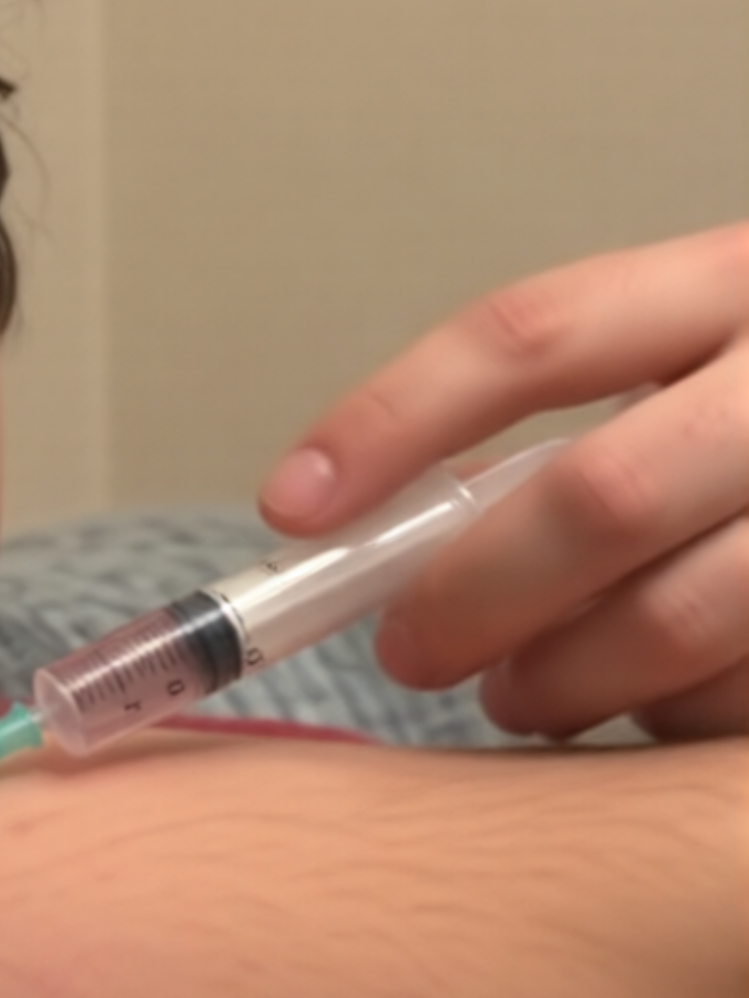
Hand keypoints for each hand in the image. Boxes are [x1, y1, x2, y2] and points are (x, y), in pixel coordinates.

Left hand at [256, 224, 747, 740]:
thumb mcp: (706, 364)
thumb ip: (575, 421)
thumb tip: (376, 529)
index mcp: (739, 281)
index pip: (532, 334)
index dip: (393, 419)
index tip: (292, 506)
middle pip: (599, 494)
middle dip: (473, 593)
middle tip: (409, 649)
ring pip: (688, 615)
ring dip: (571, 679)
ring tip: (521, 696)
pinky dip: (685, 717)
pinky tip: (658, 712)